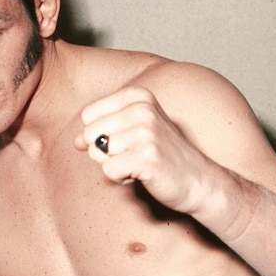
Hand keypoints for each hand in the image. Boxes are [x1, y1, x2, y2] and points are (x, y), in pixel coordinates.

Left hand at [75, 86, 211, 213]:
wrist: (199, 181)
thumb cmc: (163, 156)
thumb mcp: (134, 130)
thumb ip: (104, 129)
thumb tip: (76, 142)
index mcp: (138, 95)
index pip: (88, 115)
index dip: (99, 136)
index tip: (127, 142)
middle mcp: (142, 109)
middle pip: (90, 134)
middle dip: (104, 153)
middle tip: (133, 156)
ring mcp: (146, 132)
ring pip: (98, 153)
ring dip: (115, 166)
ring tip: (140, 164)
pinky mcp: (147, 157)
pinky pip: (109, 170)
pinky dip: (121, 178)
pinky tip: (143, 174)